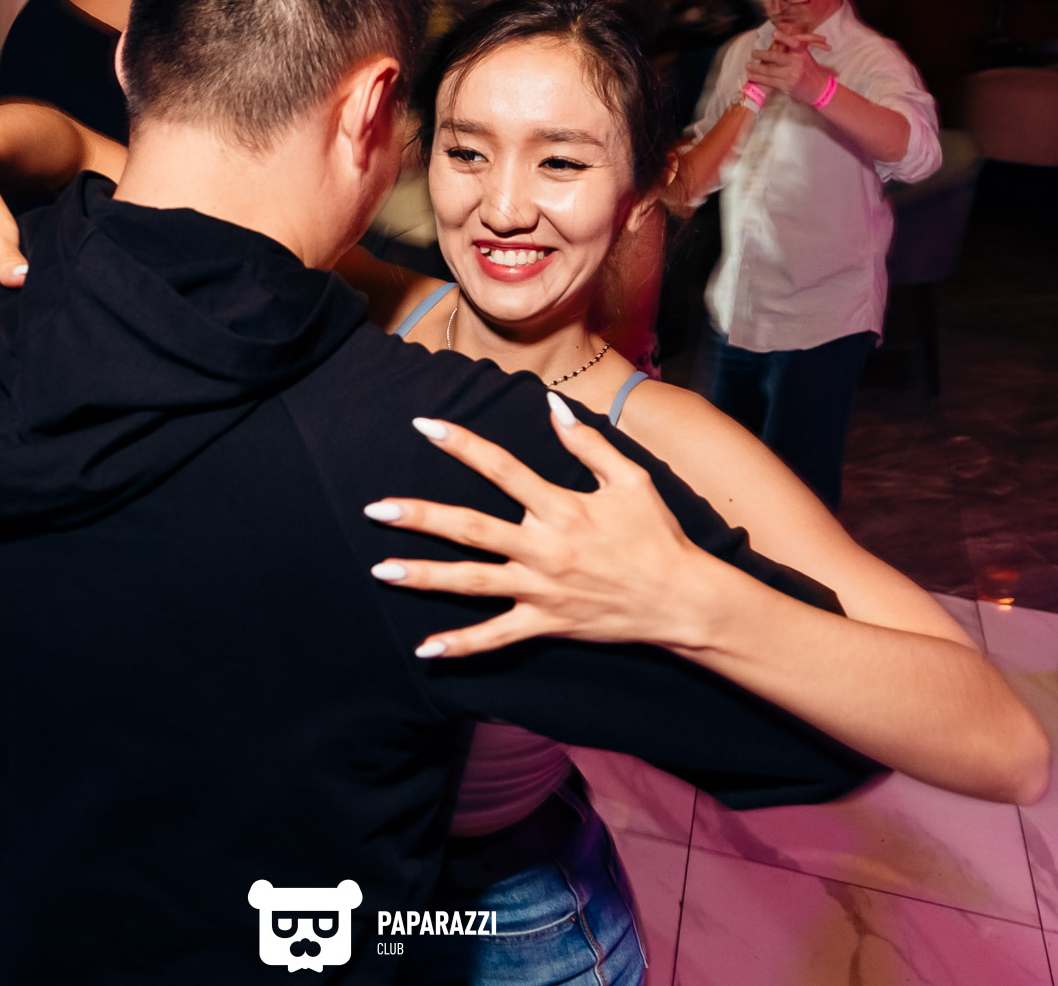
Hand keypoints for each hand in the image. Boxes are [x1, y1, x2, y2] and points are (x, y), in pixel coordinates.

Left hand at [362, 396, 726, 657]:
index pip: (501, 468)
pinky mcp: (545, 623)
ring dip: (424, 576)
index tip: (423, 426)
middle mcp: (544, 547)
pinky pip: (496, 638)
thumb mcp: (630, 480)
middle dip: (421, 518)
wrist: (681, 599)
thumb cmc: (656, 536)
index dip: (461, 444)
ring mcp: (541, 589)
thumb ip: (586, 444)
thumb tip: (551, 406)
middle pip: (470, 529)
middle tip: (376, 508)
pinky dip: (461, 646)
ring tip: (381, 570)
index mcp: (561, 507)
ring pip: (472, 583)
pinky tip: (425, 651)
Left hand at [745, 29, 832, 105]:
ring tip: (748, 66)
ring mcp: (791, 75)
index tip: (774, 33)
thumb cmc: (809, 70)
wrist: (819, 88)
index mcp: (801, 53)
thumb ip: (792, 47)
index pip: (793, 43)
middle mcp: (796, 63)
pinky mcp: (786, 85)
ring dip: (756, 68)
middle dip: (762, 55)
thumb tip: (779, 36)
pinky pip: (770, 81)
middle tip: (753, 53)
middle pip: (775, 57)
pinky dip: (759, 78)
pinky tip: (752, 76)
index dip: (784, 38)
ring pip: (769, 70)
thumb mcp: (804, 56)